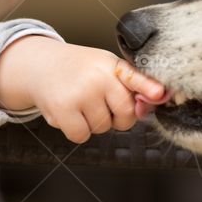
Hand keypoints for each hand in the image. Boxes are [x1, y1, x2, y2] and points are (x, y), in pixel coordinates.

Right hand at [0, 36, 165, 142]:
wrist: (41, 65)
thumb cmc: (80, 70)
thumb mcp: (107, 68)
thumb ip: (133, 85)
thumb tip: (157, 100)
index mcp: (113, 65)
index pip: (135, 78)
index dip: (149, 88)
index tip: (160, 94)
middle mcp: (97, 77)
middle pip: (125, 115)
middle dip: (116, 116)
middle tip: (99, 101)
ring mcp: (80, 93)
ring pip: (102, 128)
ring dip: (93, 122)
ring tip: (80, 102)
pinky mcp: (62, 109)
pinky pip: (82, 135)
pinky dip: (77, 130)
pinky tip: (70, 112)